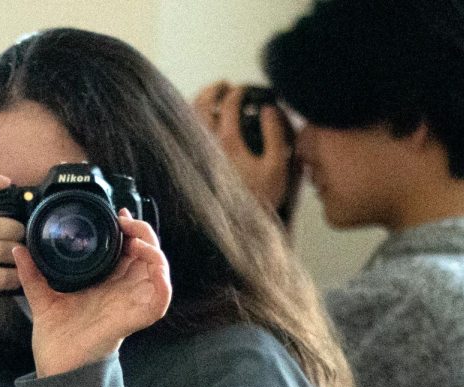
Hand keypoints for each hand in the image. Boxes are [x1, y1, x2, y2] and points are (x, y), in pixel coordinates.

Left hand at [13, 209, 170, 377]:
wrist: (58, 366)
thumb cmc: (57, 337)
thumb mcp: (42, 297)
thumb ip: (32, 273)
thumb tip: (18, 249)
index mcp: (108, 284)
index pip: (128, 251)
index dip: (130, 230)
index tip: (118, 215)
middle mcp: (125, 291)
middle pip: (147, 254)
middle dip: (142, 232)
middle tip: (125, 220)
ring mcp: (134, 303)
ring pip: (159, 269)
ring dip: (153, 248)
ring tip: (135, 238)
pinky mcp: (140, 317)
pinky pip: (162, 295)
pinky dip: (162, 277)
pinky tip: (148, 261)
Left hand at [193, 81, 299, 217]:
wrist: (240, 224)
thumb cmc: (260, 198)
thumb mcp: (277, 166)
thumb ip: (275, 134)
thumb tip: (269, 110)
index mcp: (228, 142)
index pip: (228, 105)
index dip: (238, 92)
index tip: (244, 90)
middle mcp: (207, 144)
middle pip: (203, 104)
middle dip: (213, 90)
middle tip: (224, 85)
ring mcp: (197, 154)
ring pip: (190, 118)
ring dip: (199, 101)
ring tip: (211, 97)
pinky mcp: (193, 164)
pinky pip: (186, 133)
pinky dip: (191, 120)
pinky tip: (198, 121)